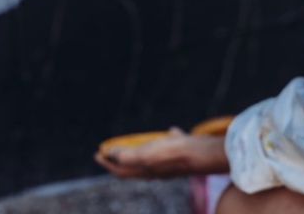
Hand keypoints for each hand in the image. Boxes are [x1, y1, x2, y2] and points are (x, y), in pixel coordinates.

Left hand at [95, 128, 229, 178]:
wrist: (206, 153)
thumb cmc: (175, 154)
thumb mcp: (147, 154)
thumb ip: (127, 155)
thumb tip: (111, 154)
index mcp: (146, 171)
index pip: (121, 170)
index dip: (107, 163)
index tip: (97, 153)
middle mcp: (157, 169)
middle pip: (135, 165)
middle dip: (121, 158)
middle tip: (112, 149)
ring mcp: (171, 161)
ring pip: (154, 157)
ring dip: (144, 150)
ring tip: (139, 142)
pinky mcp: (183, 153)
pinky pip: (173, 146)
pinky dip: (168, 140)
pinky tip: (172, 132)